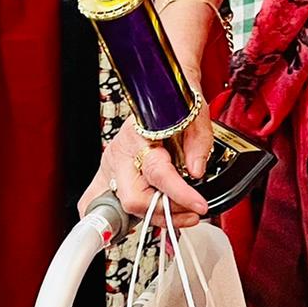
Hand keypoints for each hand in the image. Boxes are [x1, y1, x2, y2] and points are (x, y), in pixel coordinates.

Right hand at [79, 110, 211, 227]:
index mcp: (138, 136)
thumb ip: (198, 141)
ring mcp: (110, 168)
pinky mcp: (108, 177)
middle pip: (133, 199)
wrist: (158, 89)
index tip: (199, 206)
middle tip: (190, 211)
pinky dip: (133, 216)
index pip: (158, 173)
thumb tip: (197, 171)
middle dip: (165, 211)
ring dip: (154, 217)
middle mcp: (120, 155)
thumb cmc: (174, 101)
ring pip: (122, 208)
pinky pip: (110, 207)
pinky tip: (154, 214)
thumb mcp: (194, 114)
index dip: (180, 194)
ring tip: (180, 213)